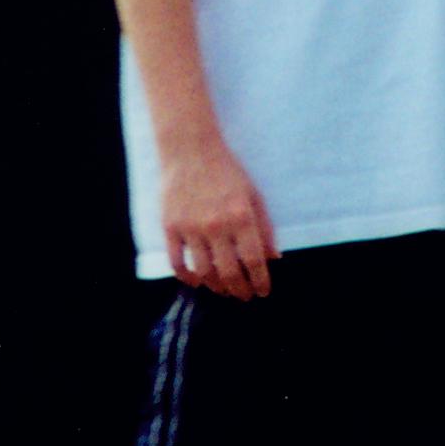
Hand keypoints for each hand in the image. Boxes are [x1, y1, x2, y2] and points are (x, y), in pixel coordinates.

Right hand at [158, 136, 275, 299]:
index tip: (262, 292)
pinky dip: (187, 277)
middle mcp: (217, 226)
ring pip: (204, 272)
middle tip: (243, 296)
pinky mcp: (170, 227)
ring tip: (223, 289)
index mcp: (241, 217)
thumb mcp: (254, 194)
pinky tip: (196, 281)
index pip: (254, 261)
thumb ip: (265, 227)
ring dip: (216, 287)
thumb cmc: (227, 171)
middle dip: (239, 290)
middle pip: (229, 272)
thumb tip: (274, 257)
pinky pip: (176, 262)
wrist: (190, 149)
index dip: (260, 282)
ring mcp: (191, 228)